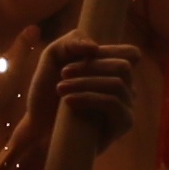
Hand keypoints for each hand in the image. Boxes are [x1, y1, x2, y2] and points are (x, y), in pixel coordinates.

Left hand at [1, 33, 142, 169]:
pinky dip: (89, 98)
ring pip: (117, 84)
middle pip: (122, 66)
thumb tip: (94, 47)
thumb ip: (72, 41)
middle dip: (90, 66)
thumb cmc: (47, 92)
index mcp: (112, 70)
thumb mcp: (54, 57)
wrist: (38, 128)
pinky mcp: (123, 124)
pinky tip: (69, 102)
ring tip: (60, 88)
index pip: (130, 53)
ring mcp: (126, 106)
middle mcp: (125, 87)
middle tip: (63, 73)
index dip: (109, 50)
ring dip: (85, 82)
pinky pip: (114, 103)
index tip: (81, 54)